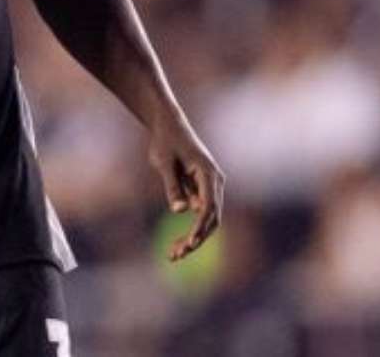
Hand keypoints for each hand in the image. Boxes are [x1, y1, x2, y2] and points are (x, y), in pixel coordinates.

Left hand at [148, 120, 224, 261]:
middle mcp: (215, 183)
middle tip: (176, 254)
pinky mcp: (202, 191)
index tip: (190, 242)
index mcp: (209, 174)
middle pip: (212, 218)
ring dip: (194, 239)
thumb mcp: (164, 162)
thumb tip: (180, 211)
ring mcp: (211, 188)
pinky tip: (176, 245)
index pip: (209, 206)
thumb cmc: (165, 141)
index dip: (200, 226)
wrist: (168, 125)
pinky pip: (200, 215)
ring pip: (207, 220)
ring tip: (174, 255)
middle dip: (197, 238)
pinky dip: (190, 230)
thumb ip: (172, 185)